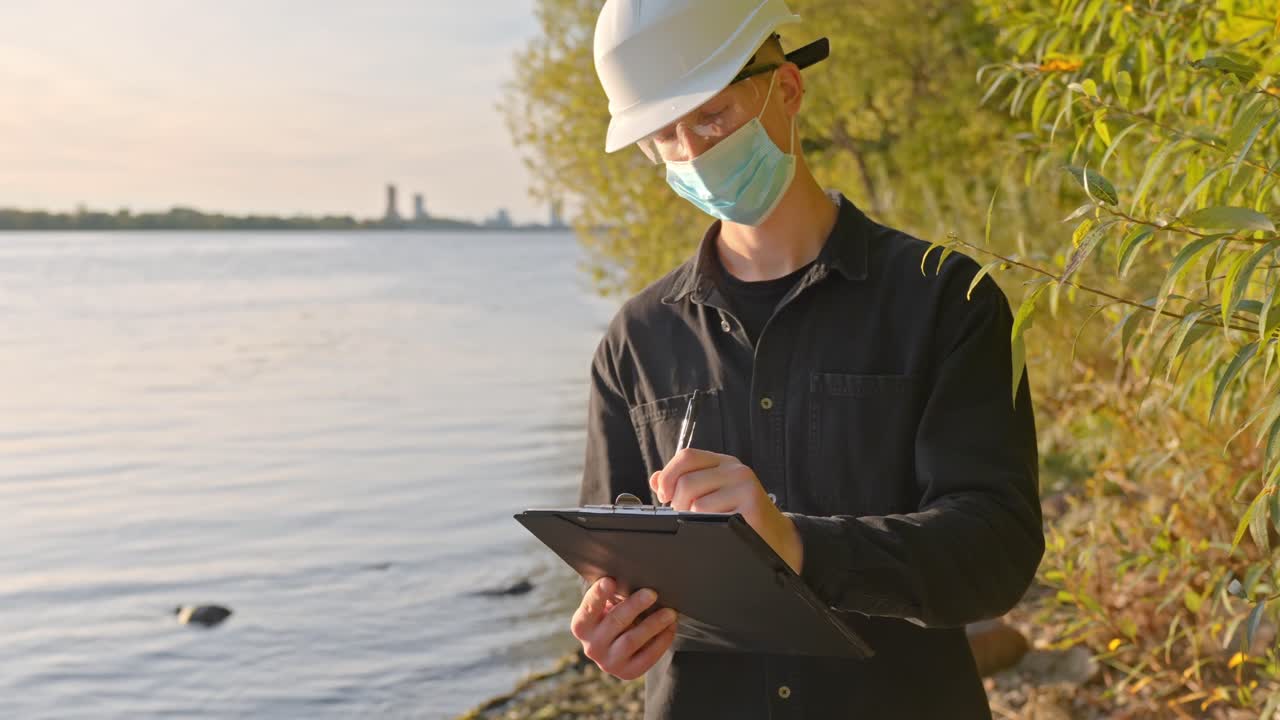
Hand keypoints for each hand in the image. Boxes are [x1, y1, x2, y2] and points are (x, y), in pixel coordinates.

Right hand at [570, 576, 677, 680]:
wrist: (616, 647)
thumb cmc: (613, 615)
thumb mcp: (606, 605)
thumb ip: (613, 593)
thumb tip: (634, 575)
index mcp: (582, 625)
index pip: (589, 608)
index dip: (599, 594)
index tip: (611, 580)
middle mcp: (591, 646)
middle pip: (614, 622)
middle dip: (634, 606)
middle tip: (652, 593)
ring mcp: (608, 662)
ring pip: (631, 641)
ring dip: (653, 624)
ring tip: (670, 612)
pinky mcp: (627, 672)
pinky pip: (647, 657)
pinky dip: (661, 641)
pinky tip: (670, 627)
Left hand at [651, 448, 803, 572]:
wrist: (778, 539)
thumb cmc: (742, 517)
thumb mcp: (714, 494)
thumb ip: (684, 483)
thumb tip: (655, 479)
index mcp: (724, 463)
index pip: (686, 456)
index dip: (668, 476)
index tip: (664, 495)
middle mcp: (736, 470)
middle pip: (686, 481)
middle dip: (677, 504)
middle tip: (685, 517)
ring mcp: (745, 487)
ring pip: (695, 502)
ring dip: (690, 519)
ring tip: (703, 525)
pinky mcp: (751, 507)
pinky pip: (710, 517)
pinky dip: (705, 527)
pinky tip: (716, 531)